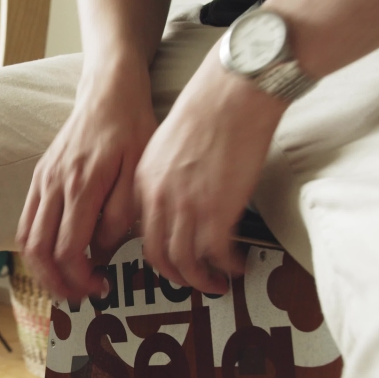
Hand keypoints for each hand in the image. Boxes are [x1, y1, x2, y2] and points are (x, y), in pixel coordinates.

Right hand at [17, 56, 156, 299]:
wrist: (108, 92)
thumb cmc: (132, 129)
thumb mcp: (140, 172)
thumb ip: (121, 216)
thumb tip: (103, 252)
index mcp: (82, 186)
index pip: (69, 249)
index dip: (81, 278)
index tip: (102, 287)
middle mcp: (54, 185)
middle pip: (38, 250)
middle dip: (55, 283)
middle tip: (79, 297)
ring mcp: (42, 181)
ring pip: (25, 238)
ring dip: (41, 269)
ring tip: (66, 283)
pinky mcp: (39, 177)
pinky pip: (27, 221)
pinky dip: (36, 246)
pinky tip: (58, 254)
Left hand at [135, 44, 287, 293]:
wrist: (231, 94)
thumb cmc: (207, 112)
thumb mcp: (166, 149)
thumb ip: (163, 179)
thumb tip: (176, 202)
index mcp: (143, 184)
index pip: (141, 232)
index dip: (157, 252)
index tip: (171, 260)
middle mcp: (158, 200)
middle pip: (158, 256)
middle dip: (176, 277)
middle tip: (194, 282)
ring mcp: (186, 208)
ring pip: (185, 263)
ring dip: (202, 280)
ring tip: (218, 282)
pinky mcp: (217, 212)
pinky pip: (217, 254)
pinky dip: (228, 266)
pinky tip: (238, 265)